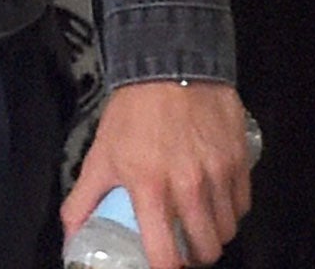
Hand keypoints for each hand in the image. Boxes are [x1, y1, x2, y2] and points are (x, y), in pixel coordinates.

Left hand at [64, 81, 250, 267]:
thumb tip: (71, 235)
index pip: (166, 255)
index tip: (163, 265)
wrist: (168, 66)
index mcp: (150, 188)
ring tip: (198, 223)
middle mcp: (188, 187)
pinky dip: (230, 211)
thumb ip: (84, 199)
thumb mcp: (100, 155)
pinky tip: (215, 201)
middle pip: (206, 250)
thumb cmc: (131, 113)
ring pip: (227, 230)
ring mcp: (218, 175)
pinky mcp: (240, 162)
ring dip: (213, 233)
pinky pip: (242, 205)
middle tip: (184, 245)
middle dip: (195, 256)